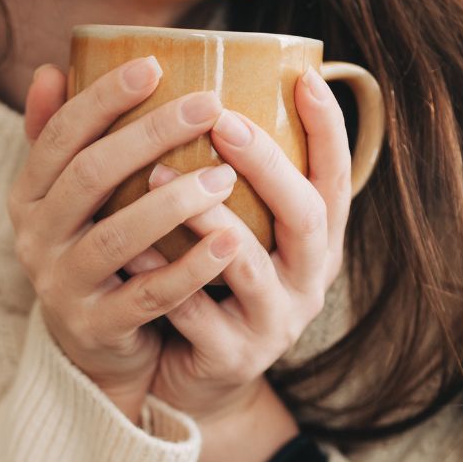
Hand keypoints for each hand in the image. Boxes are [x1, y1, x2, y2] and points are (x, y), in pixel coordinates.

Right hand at [9, 58, 243, 421]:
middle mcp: (35, 239)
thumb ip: (62, 141)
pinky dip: (188, 268)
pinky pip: (146, 295)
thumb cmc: (97, 252)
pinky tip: (229, 242)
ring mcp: (62, 286)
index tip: (153, 66)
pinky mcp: (96, 328)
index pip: (60, 135)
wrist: (92, 348)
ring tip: (225, 176)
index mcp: (30, 196)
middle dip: (150, 135)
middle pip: (90, 176)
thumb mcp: (72, 199)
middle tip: (209, 105)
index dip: (102, 98)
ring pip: (117, 236)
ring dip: (175, 203)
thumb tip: (50, 69)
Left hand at [130, 68, 355, 424]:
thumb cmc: (213, 289)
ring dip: (201, 217)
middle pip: (303, 217)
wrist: (195, 384)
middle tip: (221, 120)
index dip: (329, 132)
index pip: (336, 181)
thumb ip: (235, 179)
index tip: (305, 78)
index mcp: (317, 246)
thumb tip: (212, 89)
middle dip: (265, 165)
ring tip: (154, 174)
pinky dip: (157, 274)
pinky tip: (125, 243)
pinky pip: (191, 312)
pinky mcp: (231, 358)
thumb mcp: (240, 233)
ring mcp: (274, 325)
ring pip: (245, 266)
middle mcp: (308, 283)